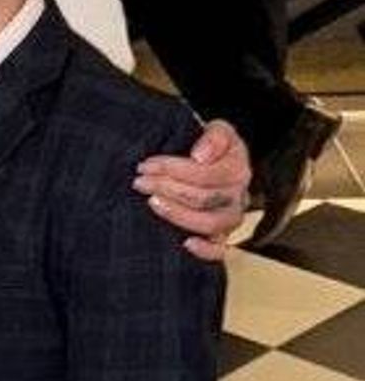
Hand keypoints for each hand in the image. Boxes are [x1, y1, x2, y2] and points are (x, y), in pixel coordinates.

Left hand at [133, 117, 249, 260]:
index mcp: (238, 169)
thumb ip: (214, 137)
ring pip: (209, 223)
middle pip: (203, 198)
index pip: (205, 173)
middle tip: (141, 182)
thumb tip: (200, 156)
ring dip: (176, 214)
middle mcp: (239, 196)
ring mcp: (231, 218)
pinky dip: (206, 251)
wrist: (213, 163)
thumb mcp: (218, 130)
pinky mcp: (222, 235)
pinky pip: (220, 250)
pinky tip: (186, 244)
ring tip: (152, 202)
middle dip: (166, 188)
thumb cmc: (211, 148)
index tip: (147, 165)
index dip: (173, 169)